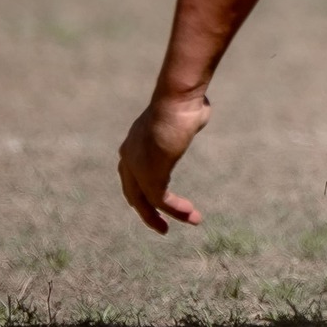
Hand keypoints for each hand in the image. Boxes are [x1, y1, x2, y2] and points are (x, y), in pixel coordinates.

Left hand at [117, 94, 211, 234]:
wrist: (177, 100)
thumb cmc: (185, 101)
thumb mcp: (183, 113)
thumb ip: (185, 122)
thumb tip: (197, 112)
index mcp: (133, 143)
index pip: (131, 176)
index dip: (143, 192)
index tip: (160, 202)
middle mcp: (129, 157)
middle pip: (134, 194)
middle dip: (148, 212)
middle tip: (162, 226)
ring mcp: (136, 168)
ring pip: (148, 202)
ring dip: (170, 214)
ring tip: (192, 220)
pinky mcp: (149, 176)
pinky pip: (161, 200)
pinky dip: (176, 210)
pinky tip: (191, 214)